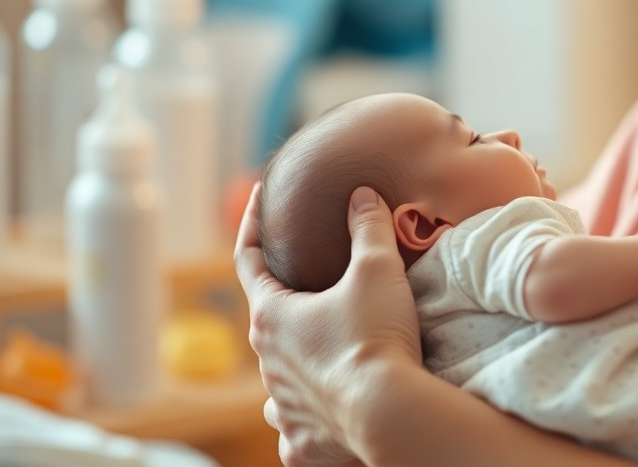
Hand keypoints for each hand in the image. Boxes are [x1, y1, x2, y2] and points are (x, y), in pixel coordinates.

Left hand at [235, 183, 422, 465]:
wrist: (389, 412)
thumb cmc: (375, 337)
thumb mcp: (377, 268)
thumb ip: (368, 227)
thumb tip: (362, 196)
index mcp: (271, 316)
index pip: (248, 260)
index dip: (253, 226)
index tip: (258, 201)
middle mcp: (267, 363)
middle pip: (268, 321)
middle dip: (290, 301)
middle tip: (314, 283)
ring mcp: (281, 406)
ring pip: (277, 380)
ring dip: (294, 365)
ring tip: (321, 355)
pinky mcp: (301, 441)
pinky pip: (296, 427)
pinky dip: (308, 417)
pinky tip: (324, 412)